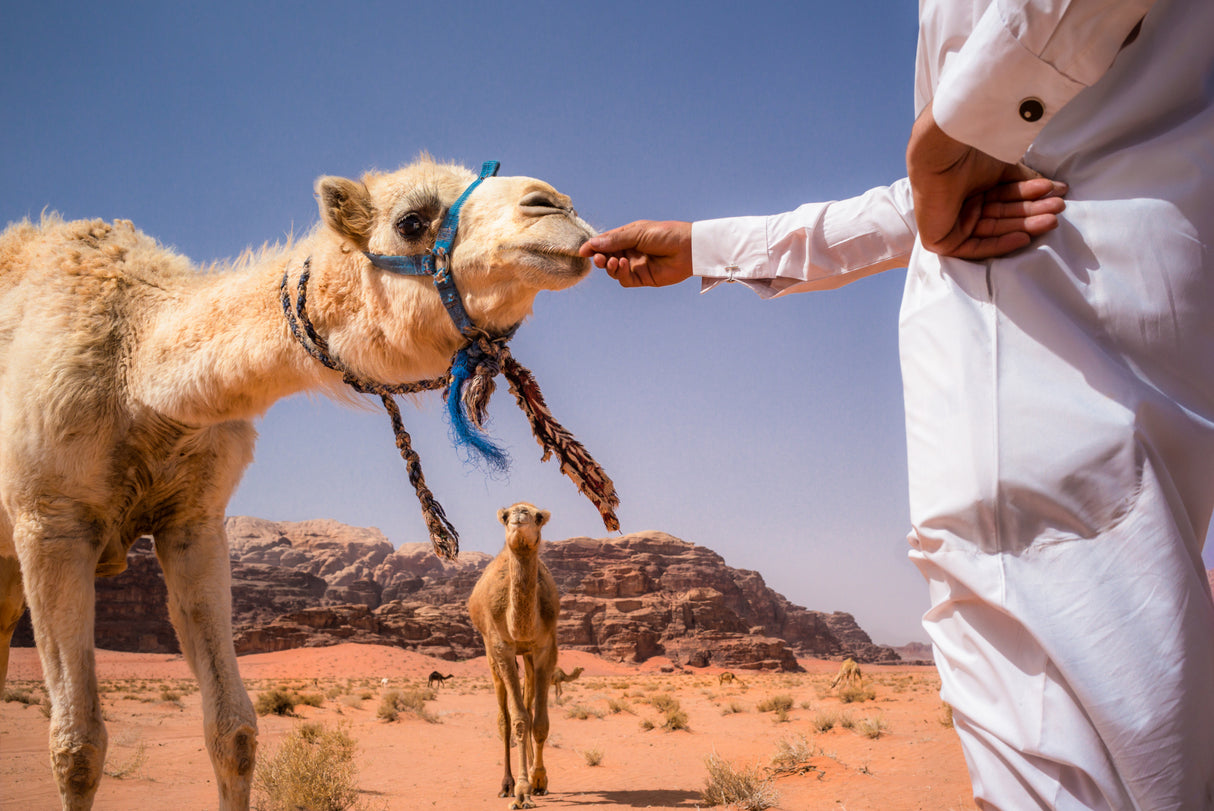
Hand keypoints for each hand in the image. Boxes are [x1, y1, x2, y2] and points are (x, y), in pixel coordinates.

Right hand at [578, 220, 692, 286]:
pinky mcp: (642, 278)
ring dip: (610, 267)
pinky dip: (620, 274)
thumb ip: (615, 240)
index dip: (594, 246)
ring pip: (613, 270)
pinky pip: (624, 280)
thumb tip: (593, 243)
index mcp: (628, 237)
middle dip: (601, 258)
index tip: (584, 250)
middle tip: (600, 258)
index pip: (606, 242)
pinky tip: (624, 266)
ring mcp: (635, 265)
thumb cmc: (666, 234)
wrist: (688, 248)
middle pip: (607, 257)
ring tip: (614, 261)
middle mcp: (630, 251)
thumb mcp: (638, 233)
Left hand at [907, 101, 1065, 259]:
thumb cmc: (969, 153)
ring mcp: (949, 224)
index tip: (1058, 193)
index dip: (1032, 197)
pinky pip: (974, 248)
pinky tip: (1023, 237)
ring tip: (1051, 219)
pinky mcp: (939, 240)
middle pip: (1002, 216)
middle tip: (1058, 208)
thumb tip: (1057, 189)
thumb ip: (1027, 182)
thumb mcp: (1005, 169)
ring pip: (992, 231)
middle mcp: (960, 206)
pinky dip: (999, 244)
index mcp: (971, 188)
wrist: (944, 151)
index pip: (1006, 198)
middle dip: (1032, 213)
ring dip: (1023, 226)